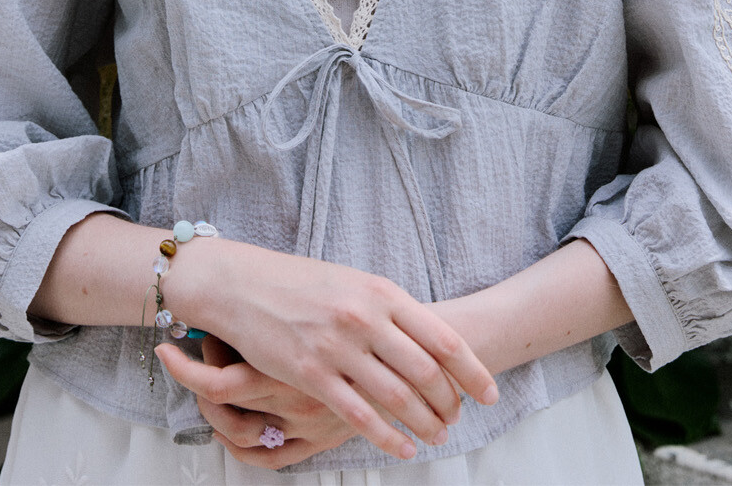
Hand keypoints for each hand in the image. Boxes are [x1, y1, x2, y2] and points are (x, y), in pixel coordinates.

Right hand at [175, 241, 497, 461]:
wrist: (242, 283)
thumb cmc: (301, 283)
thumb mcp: (353, 282)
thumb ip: (389, 308)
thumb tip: (426, 337)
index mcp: (382, 292)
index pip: (443, 339)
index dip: (472, 372)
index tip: (489, 394)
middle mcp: (365, 318)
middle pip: (426, 373)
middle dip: (450, 404)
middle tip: (459, 420)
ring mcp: (338, 347)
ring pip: (397, 398)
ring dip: (424, 424)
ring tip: (437, 437)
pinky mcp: (310, 374)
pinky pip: (358, 415)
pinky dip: (387, 438)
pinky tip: (402, 449)